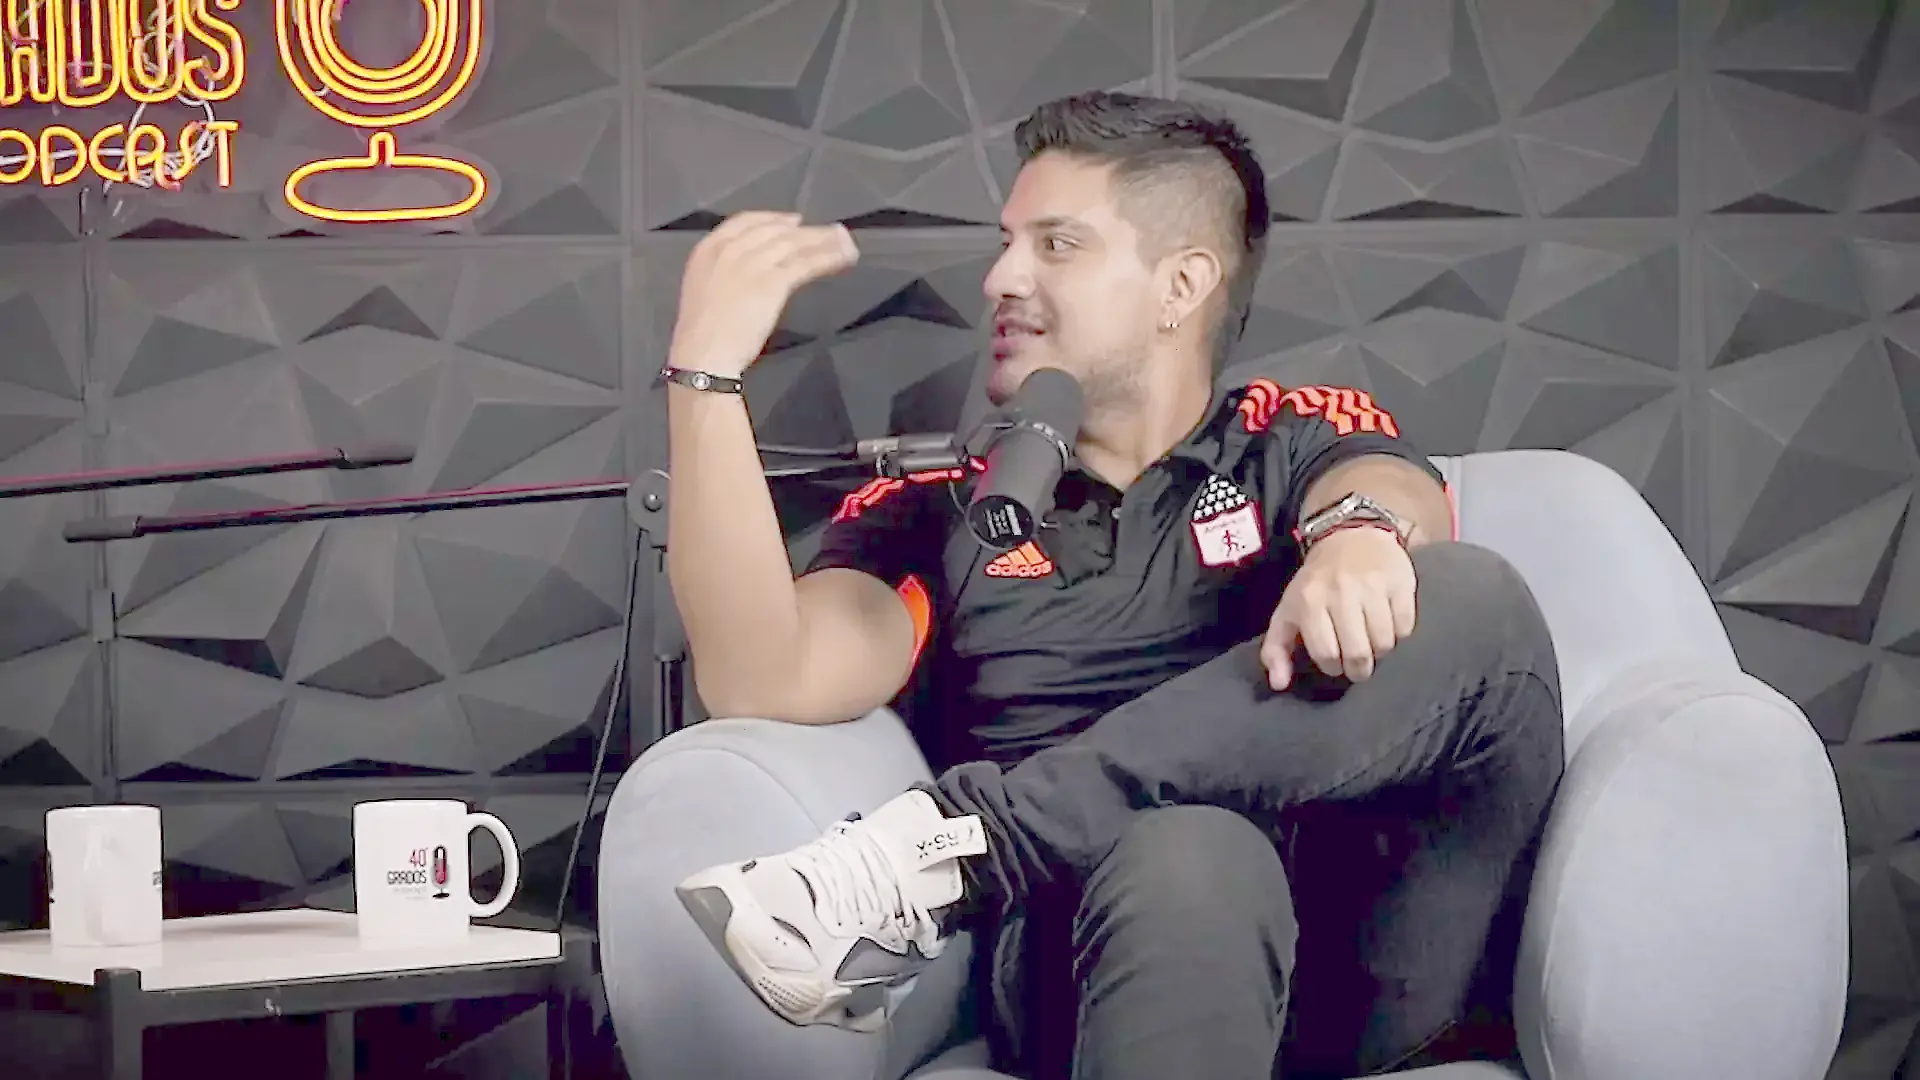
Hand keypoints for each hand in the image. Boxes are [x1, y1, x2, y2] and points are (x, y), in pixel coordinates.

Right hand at [668, 211, 859, 376]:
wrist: (703, 353)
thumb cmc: (701, 333)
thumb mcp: (704, 290)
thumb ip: (725, 274)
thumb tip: (752, 272)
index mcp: (708, 249)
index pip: (744, 221)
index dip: (772, 218)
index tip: (793, 220)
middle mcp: (730, 249)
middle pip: (775, 230)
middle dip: (804, 230)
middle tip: (829, 231)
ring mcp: (752, 263)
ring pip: (794, 244)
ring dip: (823, 240)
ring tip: (846, 240)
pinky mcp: (773, 281)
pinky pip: (805, 264)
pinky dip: (828, 258)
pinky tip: (844, 257)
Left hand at [1261, 526, 1415, 689]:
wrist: (1350, 536)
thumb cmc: (1316, 583)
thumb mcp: (1288, 612)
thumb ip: (1276, 650)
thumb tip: (1280, 685)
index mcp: (1309, 601)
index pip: (1327, 655)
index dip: (1333, 666)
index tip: (1335, 661)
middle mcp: (1340, 591)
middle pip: (1358, 653)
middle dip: (1359, 668)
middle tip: (1358, 663)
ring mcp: (1373, 586)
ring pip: (1384, 643)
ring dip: (1380, 651)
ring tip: (1372, 641)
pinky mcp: (1400, 582)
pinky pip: (1405, 627)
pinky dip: (1399, 634)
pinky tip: (1388, 624)